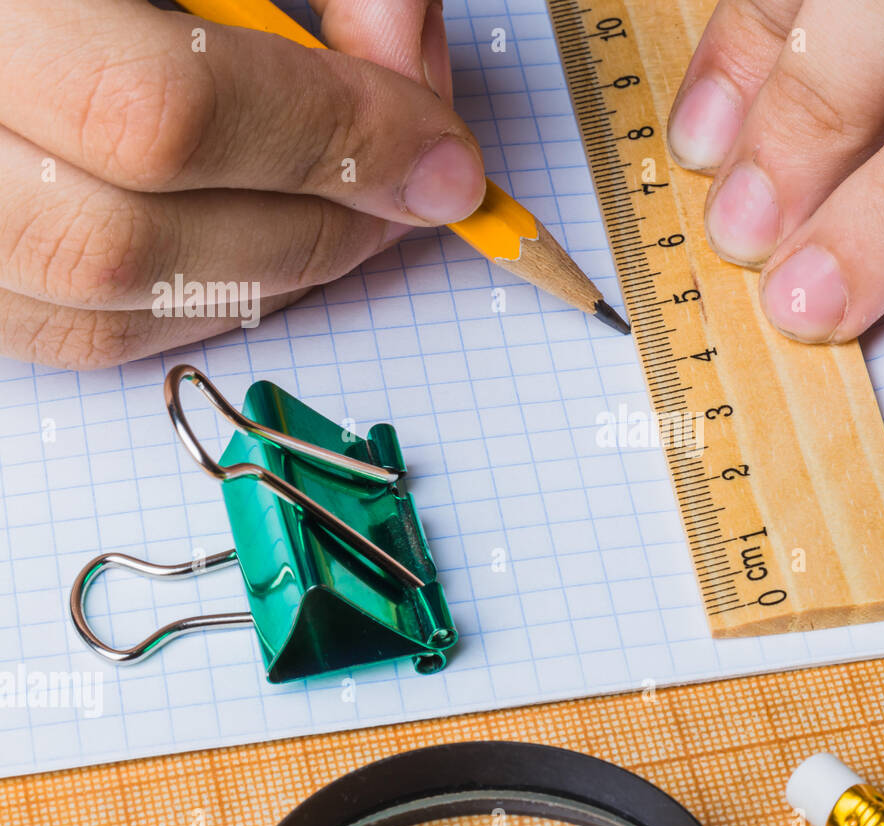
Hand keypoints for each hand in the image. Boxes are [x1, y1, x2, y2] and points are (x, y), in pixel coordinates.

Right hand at [0, 0, 481, 367]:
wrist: (18, 0)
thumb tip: (407, 48)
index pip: (162, 113)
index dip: (332, 143)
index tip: (440, 153)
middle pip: (126, 246)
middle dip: (309, 231)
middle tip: (407, 195)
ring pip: (97, 313)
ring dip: (262, 280)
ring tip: (344, 219)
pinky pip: (70, 332)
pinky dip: (192, 304)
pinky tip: (254, 242)